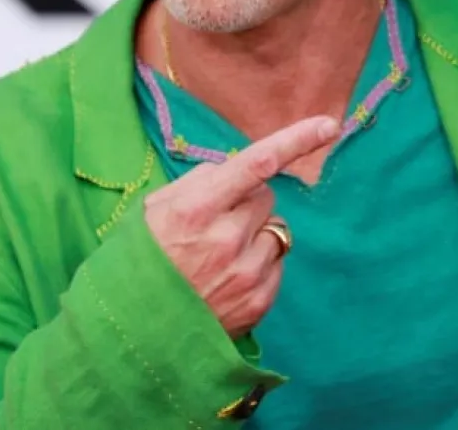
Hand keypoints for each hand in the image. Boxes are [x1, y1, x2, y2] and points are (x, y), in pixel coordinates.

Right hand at [143, 116, 339, 336]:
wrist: (129, 333)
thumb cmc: (139, 262)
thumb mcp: (152, 211)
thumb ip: (198, 183)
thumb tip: (237, 168)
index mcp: (195, 210)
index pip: (257, 164)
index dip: (296, 141)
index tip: (327, 125)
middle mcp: (226, 239)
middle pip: (266, 196)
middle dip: (247, 202)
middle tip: (215, 224)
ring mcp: (246, 273)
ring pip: (276, 228)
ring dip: (255, 234)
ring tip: (218, 256)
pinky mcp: (259, 300)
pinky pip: (277, 262)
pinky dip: (259, 263)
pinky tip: (227, 279)